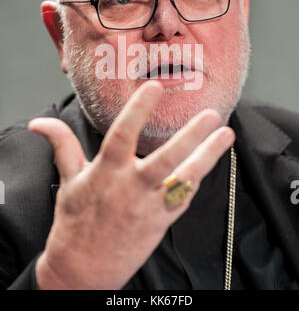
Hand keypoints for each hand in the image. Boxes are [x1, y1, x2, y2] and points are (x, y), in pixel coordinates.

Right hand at [28, 81, 234, 288]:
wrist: (83, 269)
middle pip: (164, 158)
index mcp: (106, 172)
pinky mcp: (161, 222)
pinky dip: (196, 180)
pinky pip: (183, 199)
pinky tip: (210, 160)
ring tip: (226, 134)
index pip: (123, 134)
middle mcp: (130, 187)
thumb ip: (62, 145)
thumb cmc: (75, 221)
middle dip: (190, 136)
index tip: (155, 87)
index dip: (138, 110)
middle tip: (211, 114)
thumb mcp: (68, 180)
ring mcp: (149, 206)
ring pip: (183, 179)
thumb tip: (39, 122)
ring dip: (207, 156)